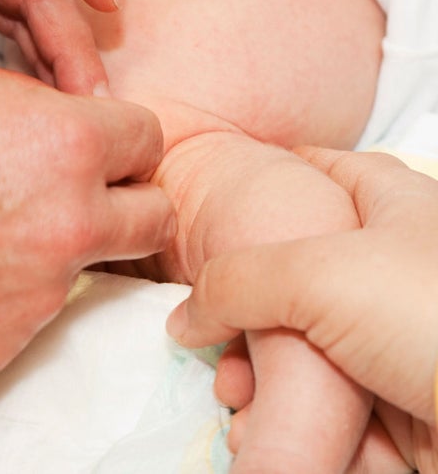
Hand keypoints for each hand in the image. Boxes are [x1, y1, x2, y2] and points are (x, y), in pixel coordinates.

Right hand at [0, 61, 173, 384]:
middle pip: (153, 218)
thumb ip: (40, 111)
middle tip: (85, 201)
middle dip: (129, 205)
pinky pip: (25, 320)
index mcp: (66, 144)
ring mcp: (36, 295)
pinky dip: (2, 300)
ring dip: (53, 256)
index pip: (148, 140)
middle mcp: (68, 222)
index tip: (107, 153)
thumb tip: (75, 129)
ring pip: (85, 273)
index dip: (125, 143)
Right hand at [167, 147, 437, 469]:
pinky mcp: (393, 397)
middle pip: (294, 272)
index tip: (218, 209)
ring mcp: (390, 334)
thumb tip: (183, 319)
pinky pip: (326, 399)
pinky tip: (266, 431)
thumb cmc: (429, 312)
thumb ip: (233, 281)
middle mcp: (388, 263)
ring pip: (301, 345)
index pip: (316, 166)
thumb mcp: (317, 273)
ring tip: (240, 403)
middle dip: (244, 318)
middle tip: (218, 348)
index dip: (266, 180)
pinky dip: (294, 418)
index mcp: (387, 202)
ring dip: (261, 380)